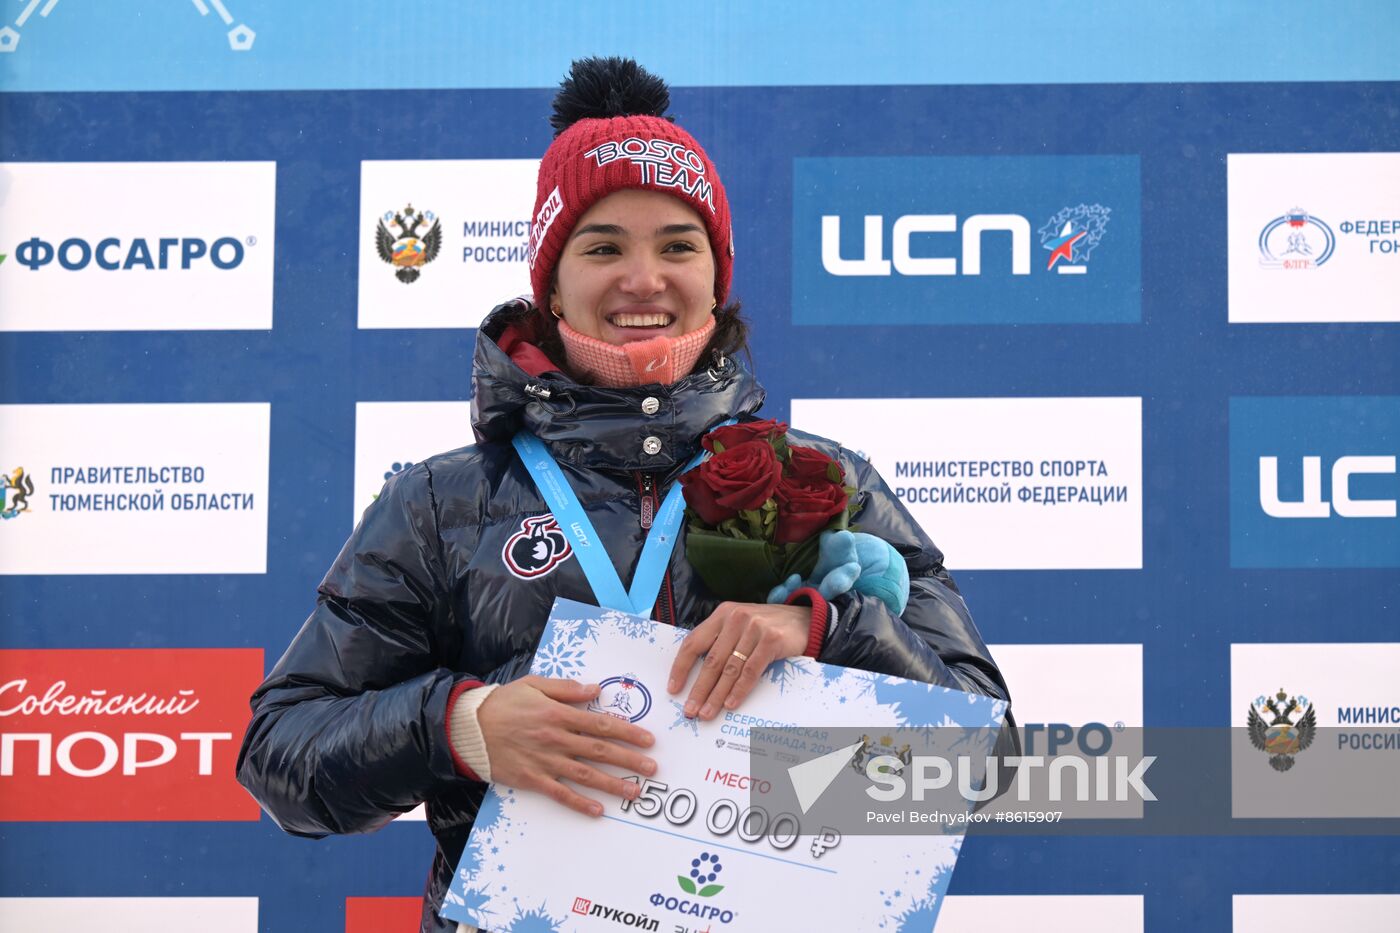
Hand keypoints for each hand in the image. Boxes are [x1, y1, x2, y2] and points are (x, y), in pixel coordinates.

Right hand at [476, 675, 657, 817]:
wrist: (468, 727)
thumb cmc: (503, 702)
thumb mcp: (535, 684)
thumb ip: (566, 688)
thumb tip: (596, 689)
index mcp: (558, 714)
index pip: (601, 724)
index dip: (628, 732)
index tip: (648, 740)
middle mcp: (556, 738)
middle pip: (600, 751)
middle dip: (629, 760)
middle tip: (652, 768)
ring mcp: (544, 761)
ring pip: (585, 774)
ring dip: (612, 784)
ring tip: (636, 791)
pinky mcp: (532, 779)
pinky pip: (560, 793)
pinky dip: (579, 803)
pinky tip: (598, 810)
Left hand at [667, 602, 808, 720]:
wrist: (804, 621)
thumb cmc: (766, 628)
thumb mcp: (740, 626)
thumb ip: (720, 641)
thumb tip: (695, 676)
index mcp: (722, 614)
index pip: (694, 642)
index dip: (681, 667)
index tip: (673, 689)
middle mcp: (735, 618)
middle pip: (711, 660)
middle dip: (698, 689)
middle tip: (689, 710)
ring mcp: (754, 628)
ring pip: (730, 668)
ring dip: (716, 695)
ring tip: (707, 713)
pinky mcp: (771, 640)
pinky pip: (750, 671)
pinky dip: (739, 690)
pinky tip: (730, 705)